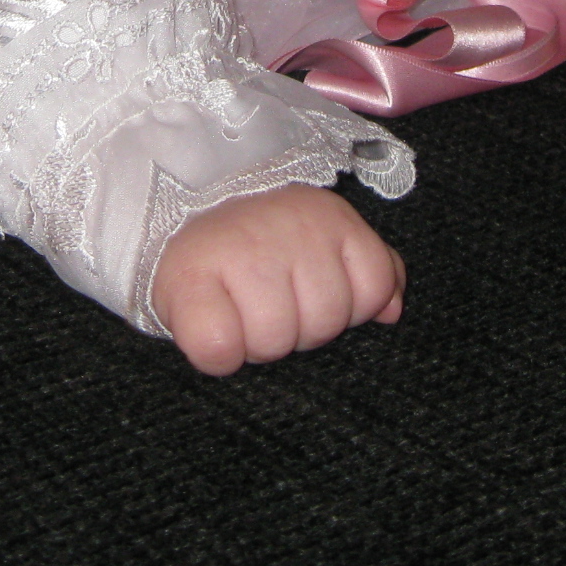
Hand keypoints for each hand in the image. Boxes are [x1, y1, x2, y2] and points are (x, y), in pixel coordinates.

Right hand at [151, 184, 405, 375]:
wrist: (172, 212)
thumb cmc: (257, 241)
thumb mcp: (322, 238)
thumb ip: (367, 268)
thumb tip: (393, 310)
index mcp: (328, 218)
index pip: (374, 287)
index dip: (346, 305)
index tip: (309, 292)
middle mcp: (288, 228)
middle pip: (324, 323)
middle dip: (298, 328)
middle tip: (266, 304)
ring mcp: (239, 252)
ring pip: (273, 341)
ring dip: (255, 342)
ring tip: (238, 312)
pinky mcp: (189, 281)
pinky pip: (219, 349)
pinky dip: (217, 353)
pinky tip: (212, 327)